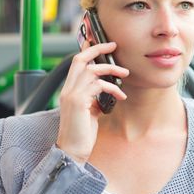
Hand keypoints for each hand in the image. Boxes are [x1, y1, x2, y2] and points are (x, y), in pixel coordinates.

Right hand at [56, 42, 128, 163]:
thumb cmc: (82, 133)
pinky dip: (113, 87)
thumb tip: (106, 89)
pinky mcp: (79, 102)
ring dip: (112, 69)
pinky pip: (99, 86)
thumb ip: (94, 98)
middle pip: (80, 59)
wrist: (72, 151)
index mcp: (69, 90)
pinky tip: (121, 96)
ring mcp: (72, 95)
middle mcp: (68, 89)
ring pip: (92, 70)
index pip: (76, 63)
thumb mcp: (89, 111)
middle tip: (113, 46)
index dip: (88, 50)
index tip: (100, 42)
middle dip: (97, 49)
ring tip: (126, 73)